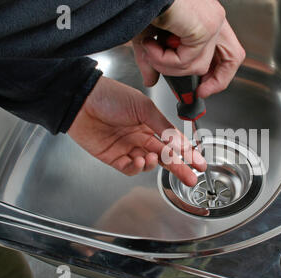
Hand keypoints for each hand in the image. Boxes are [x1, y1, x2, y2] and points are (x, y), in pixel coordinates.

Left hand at [67, 76, 206, 186]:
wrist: (81, 99)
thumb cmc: (110, 96)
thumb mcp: (144, 107)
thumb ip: (164, 127)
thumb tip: (181, 144)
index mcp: (151, 123)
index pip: (173, 142)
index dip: (188, 153)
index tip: (199, 163)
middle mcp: (141, 137)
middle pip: (165, 156)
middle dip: (179, 168)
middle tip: (190, 178)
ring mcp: (127, 148)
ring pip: (148, 164)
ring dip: (153, 163)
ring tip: (152, 156)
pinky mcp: (113, 157)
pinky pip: (129, 168)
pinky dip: (136, 167)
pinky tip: (137, 159)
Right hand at [132, 0, 244, 97]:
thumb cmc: (140, 5)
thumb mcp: (148, 38)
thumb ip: (154, 61)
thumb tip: (150, 80)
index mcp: (205, 18)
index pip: (226, 51)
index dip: (217, 75)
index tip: (202, 89)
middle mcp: (213, 18)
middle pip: (233, 59)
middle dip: (216, 82)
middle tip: (199, 92)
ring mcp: (212, 22)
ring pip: (199, 67)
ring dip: (168, 67)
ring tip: (149, 52)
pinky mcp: (205, 27)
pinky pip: (188, 62)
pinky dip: (165, 61)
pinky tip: (151, 45)